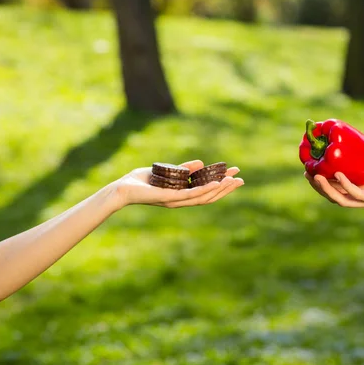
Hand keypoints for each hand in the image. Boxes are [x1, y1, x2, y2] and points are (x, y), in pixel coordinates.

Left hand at [114, 160, 243, 208]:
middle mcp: (181, 201)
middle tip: (241, 179)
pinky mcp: (169, 198)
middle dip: (226, 188)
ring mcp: (176, 201)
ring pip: (203, 197)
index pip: (206, 192)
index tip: (235, 176)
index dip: (222, 185)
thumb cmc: (141, 181)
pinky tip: (215, 184)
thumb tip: (201, 163)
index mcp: (182, 195)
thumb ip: (184, 169)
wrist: (122, 189)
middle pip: (209, 196)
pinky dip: (204, 190)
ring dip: (219, 189)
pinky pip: (190, 195)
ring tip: (232, 181)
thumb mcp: (168, 171)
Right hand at [305, 154, 363, 207]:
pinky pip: (359, 193)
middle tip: (306, 172)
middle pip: (334, 197)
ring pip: (342, 199)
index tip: (309, 169)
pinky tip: (338, 174)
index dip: (321, 183)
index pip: (337, 190)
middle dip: (318, 187)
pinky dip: (346, 184)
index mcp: (363, 191)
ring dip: (326, 189)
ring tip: (315, 176)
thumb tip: (358, 146)